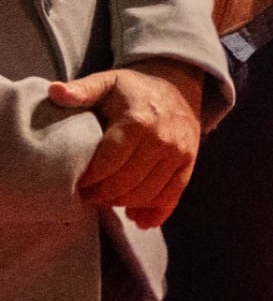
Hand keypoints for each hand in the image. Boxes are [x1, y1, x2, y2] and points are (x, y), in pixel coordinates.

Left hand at [62, 57, 204, 226]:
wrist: (178, 85)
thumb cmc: (134, 89)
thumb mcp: (107, 81)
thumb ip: (82, 90)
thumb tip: (55, 92)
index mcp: (138, 121)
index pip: (107, 165)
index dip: (88, 181)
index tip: (75, 184)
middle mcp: (162, 139)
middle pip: (126, 184)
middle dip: (102, 195)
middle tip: (88, 196)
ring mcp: (179, 152)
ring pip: (147, 194)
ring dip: (123, 203)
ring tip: (108, 199)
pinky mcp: (189, 162)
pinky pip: (172, 195)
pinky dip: (154, 213)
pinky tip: (138, 218)